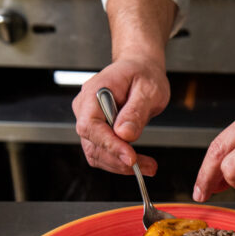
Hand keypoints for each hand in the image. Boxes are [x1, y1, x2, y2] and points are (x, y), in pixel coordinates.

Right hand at [72, 57, 169, 174]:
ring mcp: (90, 120)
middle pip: (93, 144)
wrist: (140, 69)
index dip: (109, 145)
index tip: (130, 157)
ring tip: (148, 166)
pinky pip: (104, 152)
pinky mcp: (98, 131)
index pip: (91, 126)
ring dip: (121, 165)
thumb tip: (125, 134)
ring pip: (97, 153)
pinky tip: (140, 164)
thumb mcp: (148, 89)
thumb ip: (136, 111)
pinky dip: (121, 162)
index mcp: (94, 93)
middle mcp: (86, 108)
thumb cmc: (143, 74)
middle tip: (147, 166)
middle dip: (119, 160)